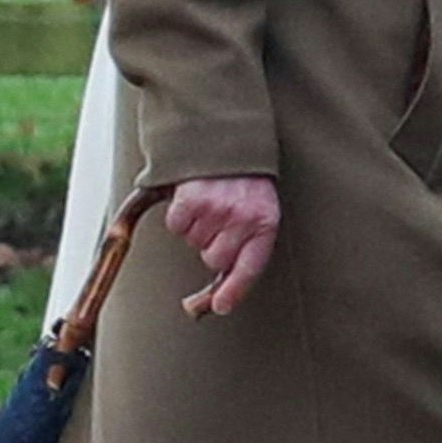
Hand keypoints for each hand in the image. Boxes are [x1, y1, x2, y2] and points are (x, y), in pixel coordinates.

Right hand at [161, 175, 279, 317]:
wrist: (228, 137)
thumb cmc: (244, 184)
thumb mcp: (258, 212)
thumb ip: (242, 255)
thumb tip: (215, 304)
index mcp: (265, 222)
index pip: (249, 268)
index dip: (233, 291)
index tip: (220, 306)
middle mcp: (242, 218)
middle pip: (214, 260)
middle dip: (212, 246)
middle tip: (220, 219)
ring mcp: (216, 208)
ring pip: (193, 242)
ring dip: (196, 228)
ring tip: (210, 202)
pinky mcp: (191, 199)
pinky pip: (176, 226)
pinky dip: (180, 216)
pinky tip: (193, 197)